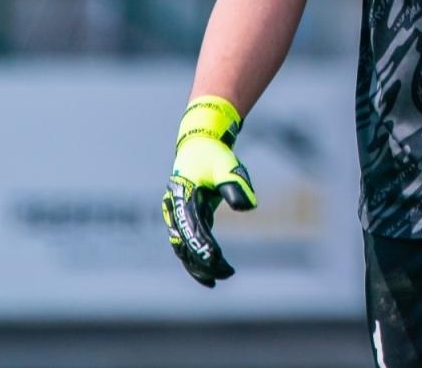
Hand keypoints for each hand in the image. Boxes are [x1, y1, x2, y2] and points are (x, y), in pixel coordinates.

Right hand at [161, 95, 257, 286]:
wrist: (199, 143)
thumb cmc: (214, 154)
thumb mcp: (227, 165)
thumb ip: (234, 184)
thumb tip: (247, 207)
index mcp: (182, 196)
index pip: (192, 227)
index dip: (203, 245)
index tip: (217, 260)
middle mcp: (174, 209)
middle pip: (184, 243)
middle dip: (202, 262)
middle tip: (225, 274)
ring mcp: (176, 215)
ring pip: (182, 248)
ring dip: (198, 264)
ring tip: (219, 278)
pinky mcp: (183, 218)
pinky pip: (187, 243)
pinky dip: (196, 257)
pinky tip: (213, 269)